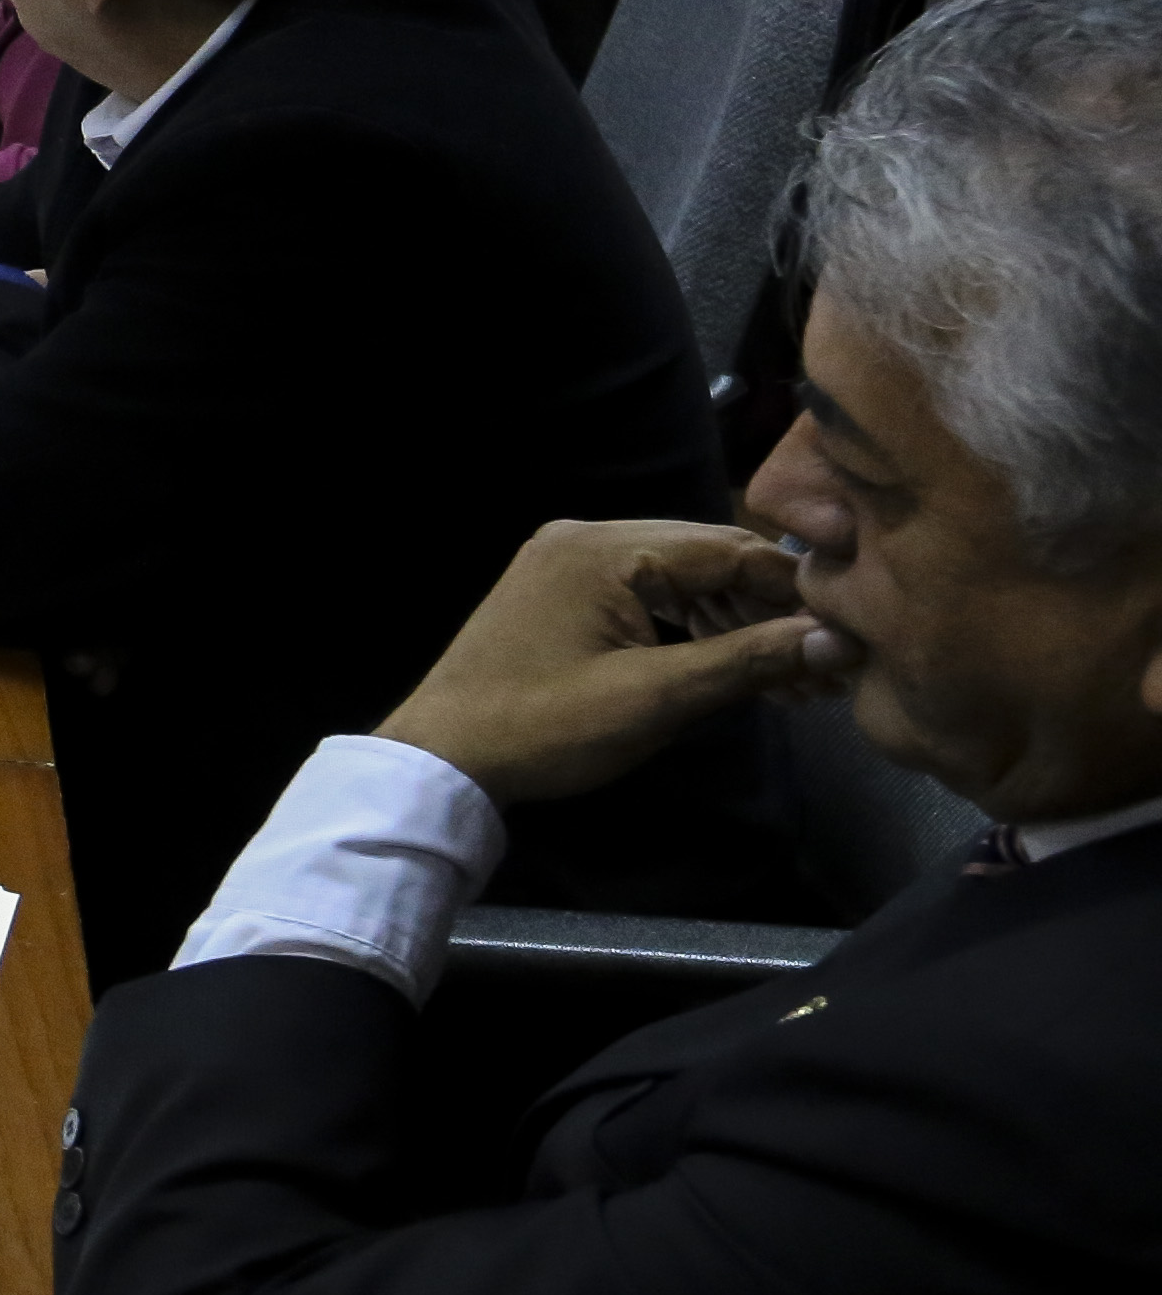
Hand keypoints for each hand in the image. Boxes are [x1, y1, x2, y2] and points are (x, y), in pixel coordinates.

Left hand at [374, 518, 842, 808]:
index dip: (797, 592)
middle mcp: (587, 536)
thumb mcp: (654, 698)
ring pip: (681, 576)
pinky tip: (732, 664)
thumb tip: (836, 639)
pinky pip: (646, 592)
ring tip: (792, 680)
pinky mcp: (562, 591)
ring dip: (736, 620)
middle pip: (709, 556)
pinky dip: (691, 624)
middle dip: (771, 608)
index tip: (851, 635)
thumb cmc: (544, 728)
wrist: (443, 757)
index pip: (730, 549)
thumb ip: (746, 660)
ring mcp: (569, 560)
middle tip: (827, 666)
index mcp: (605, 548)